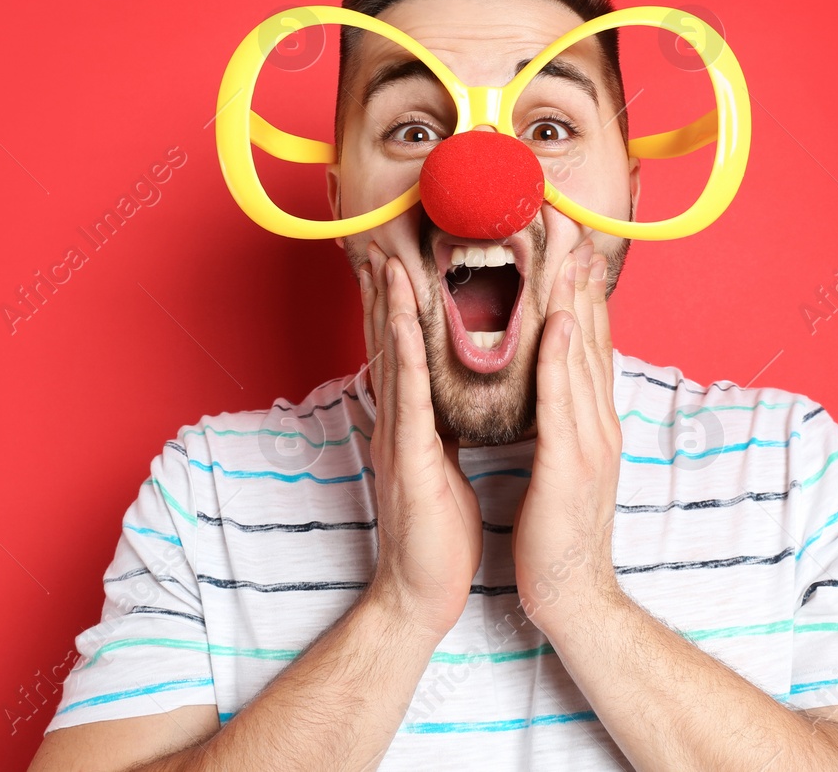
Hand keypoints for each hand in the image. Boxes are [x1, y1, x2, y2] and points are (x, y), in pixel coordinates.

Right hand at [358, 243, 483, 640]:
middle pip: (390, 347)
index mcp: (411, 426)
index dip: (400, 309)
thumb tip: (453, 403)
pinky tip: (402, 320)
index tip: (401, 266)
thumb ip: (443, 431)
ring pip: (394, 360)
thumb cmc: (440, 537)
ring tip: (388, 262)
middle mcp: (397, 424)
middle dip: (387, 295)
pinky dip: (403, 353)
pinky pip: (408, 396)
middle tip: (383, 244)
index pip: (405, 356)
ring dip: (390, 308)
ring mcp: (399, 439)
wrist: (423, 592)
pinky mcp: (410, 458)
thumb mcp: (446, 469)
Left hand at [512, 239, 624, 636]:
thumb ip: (559, 421)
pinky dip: (560, 355)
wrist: (571, 592)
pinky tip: (556, 320)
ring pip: (580, 355)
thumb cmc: (556, 532)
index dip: (582, 293)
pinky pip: (562, 398)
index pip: (588, 344)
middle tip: (573, 227)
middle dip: (582, 280)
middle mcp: (599, 422)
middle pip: (591, 337)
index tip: (572, 249)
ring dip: (573, 300)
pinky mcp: (569, 462)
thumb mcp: (562, 463)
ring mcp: (590, 440)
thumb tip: (549, 385)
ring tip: (567, 252)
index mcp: (594, 422)